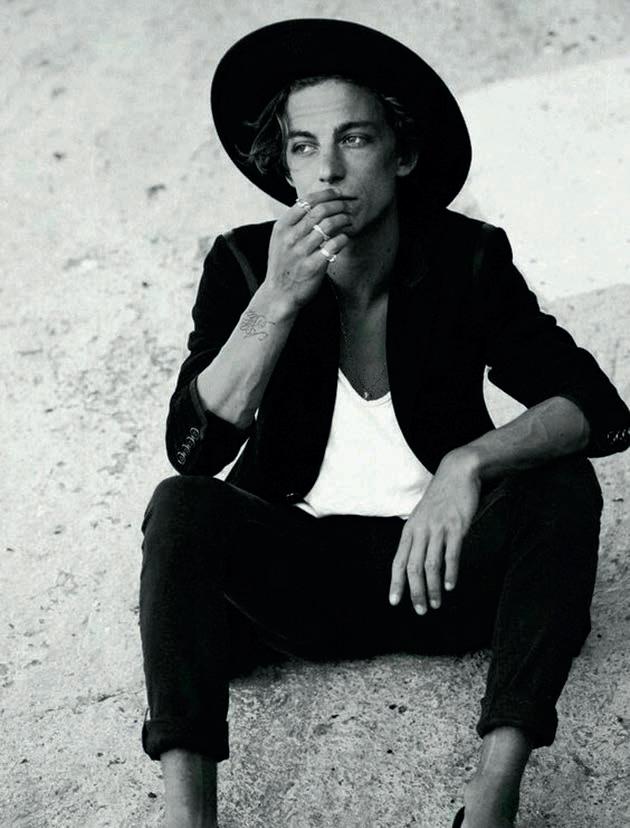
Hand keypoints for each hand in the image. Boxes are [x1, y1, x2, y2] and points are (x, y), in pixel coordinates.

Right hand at [264, 187, 351, 310]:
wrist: (279, 294)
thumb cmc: (283, 265)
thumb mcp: (279, 240)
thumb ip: (293, 223)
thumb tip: (313, 203)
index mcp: (282, 227)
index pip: (306, 201)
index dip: (325, 194)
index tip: (337, 193)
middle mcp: (290, 238)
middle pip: (320, 211)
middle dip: (338, 205)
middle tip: (347, 206)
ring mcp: (301, 252)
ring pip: (328, 226)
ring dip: (343, 220)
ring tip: (349, 220)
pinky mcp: (313, 267)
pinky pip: (334, 246)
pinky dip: (343, 239)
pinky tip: (345, 239)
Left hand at [389, 449, 481, 613]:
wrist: (457, 472)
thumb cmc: (440, 497)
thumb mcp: (422, 515)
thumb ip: (419, 536)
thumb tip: (417, 560)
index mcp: (410, 529)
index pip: (398, 561)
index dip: (396, 583)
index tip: (394, 601)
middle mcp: (421, 530)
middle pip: (413, 567)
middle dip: (415, 592)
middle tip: (420, 610)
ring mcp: (438, 528)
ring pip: (431, 564)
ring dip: (432, 588)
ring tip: (435, 604)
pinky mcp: (456, 526)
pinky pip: (451, 554)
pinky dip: (450, 572)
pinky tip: (449, 586)